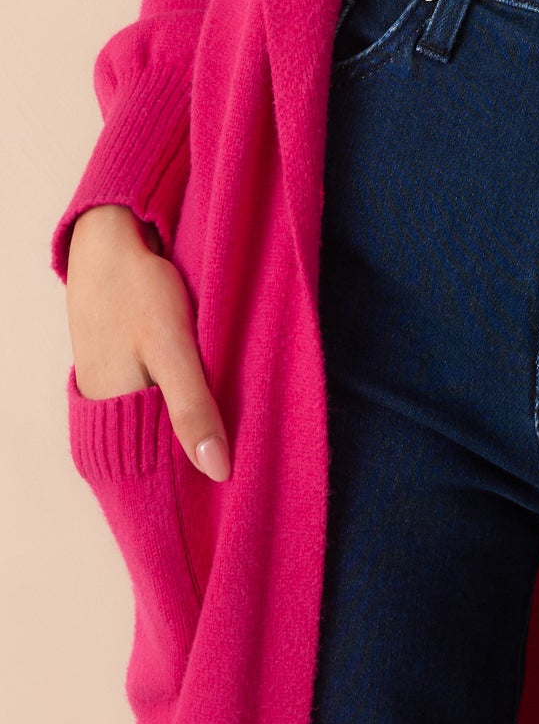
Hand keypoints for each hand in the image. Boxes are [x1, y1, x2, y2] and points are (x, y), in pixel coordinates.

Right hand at [65, 204, 230, 481]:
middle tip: (247, 449)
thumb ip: (192, 408)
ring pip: (159, 420)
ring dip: (192, 421)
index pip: (159, 469)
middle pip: (160, 447)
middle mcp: (105, 410)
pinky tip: (208, 389)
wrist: (107, 242)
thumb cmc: (138, 292)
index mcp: (113, 416)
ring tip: (234, 424)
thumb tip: (219, 471)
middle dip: (200, 451)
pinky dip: (180, 397)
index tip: (238, 481)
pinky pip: (154, 395)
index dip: (197, 477)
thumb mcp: (172, 348)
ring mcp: (109, 387)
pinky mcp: (119, 367)